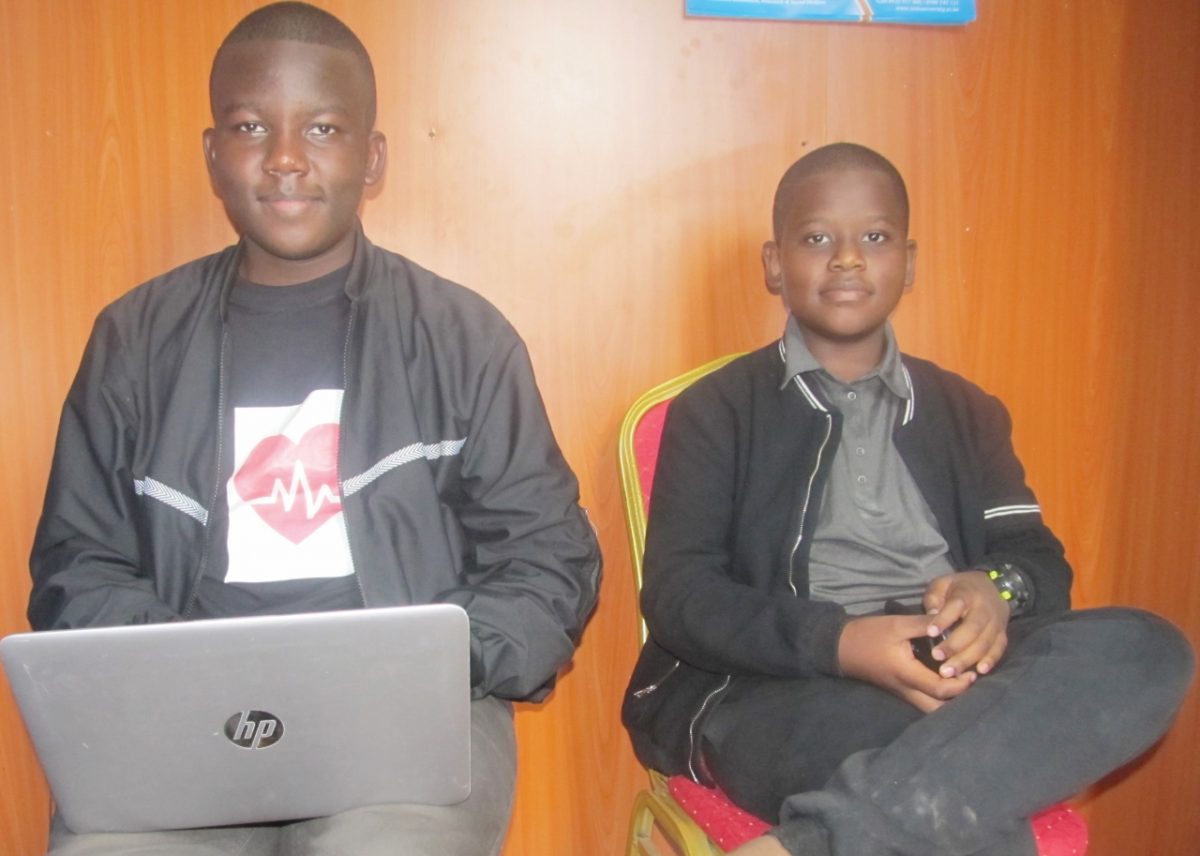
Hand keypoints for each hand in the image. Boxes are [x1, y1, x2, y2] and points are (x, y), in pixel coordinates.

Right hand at [838, 613, 974, 712]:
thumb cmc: (868, 635)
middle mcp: (906, 690)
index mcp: (908, 675)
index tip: (972, 671)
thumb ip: (924, 624)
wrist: (841, 646)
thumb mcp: (896, 625)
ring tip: (958, 681)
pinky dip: (936, 695)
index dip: (961, 684)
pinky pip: (923, 700)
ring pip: (930, 708)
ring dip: (946, 700)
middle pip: (937, 709)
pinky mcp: (898, 689)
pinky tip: (944, 679)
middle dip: (957, 700)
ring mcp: (902, 692)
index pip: (941, 689)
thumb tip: (949, 618)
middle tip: (968, 680)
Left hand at [923, 571, 1010, 677]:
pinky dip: (991, 660)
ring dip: (968, 659)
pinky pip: (999, 648)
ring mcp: (996, 622)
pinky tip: (979, 671)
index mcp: (967, 593)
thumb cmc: (959, 588)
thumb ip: (934, 598)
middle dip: (954, 646)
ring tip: (950, 671)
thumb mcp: (942, 584)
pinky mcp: (1003, 633)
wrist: (993, 586)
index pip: (956, 606)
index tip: (930, 633)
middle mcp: (985, 609)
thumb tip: (930, 616)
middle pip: (972, 629)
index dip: (944, 620)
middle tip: (937, 658)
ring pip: (984, 643)